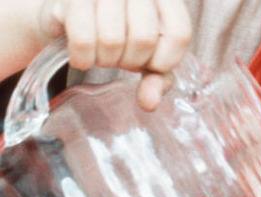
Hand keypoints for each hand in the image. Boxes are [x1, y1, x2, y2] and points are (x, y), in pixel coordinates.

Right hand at [37, 0, 191, 110]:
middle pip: (144, 38)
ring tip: (101, 54)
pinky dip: (82, 58)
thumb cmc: (118, 34)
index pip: (179, 34)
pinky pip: (82, 39)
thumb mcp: (147, 56)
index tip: (150, 64)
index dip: (164, 60)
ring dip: (105, 59)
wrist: (68, 16)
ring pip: (112, 39)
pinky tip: (82, 57)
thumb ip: (157, 78)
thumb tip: (149, 103)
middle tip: (120, 58)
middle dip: (130, 60)